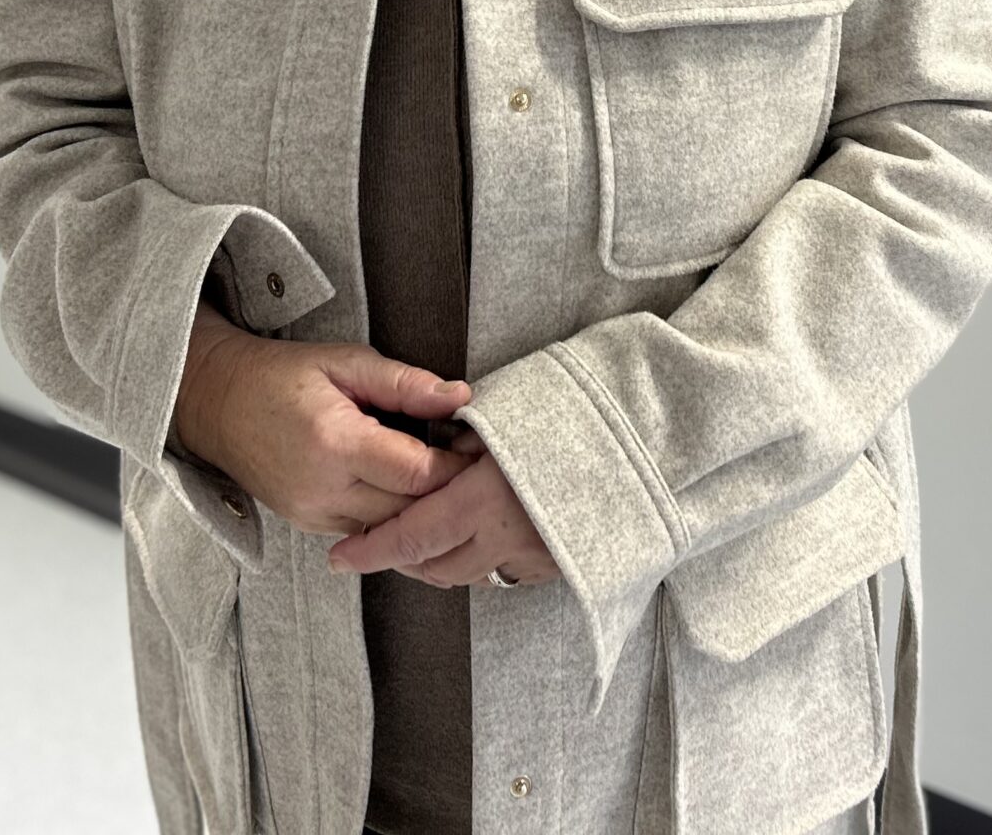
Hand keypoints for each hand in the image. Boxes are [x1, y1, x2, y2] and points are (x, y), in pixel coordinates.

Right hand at [172, 308, 480, 540]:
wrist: (218, 403)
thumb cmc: (282, 375)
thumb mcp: (345, 361)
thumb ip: (404, 383)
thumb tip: (460, 396)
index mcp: (334, 443)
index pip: (416, 473)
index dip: (457, 465)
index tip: (481, 448)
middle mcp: (323, 490)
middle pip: (410, 510)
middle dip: (450, 493)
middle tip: (483, 470)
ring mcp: (314, 516)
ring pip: (393, 532)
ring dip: (426, 512)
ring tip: (457, 487)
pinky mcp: (311, 526)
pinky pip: (370, 533)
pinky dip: (399, 519)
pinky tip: (420, 501)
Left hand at [326, 427, 563, 589]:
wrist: (653, 448)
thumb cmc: (579, 417)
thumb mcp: (511, 415)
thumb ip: (464, 439)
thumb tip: (431, 444)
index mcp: (483, 499)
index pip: (409, 536)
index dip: (369, 551)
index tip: (338, 557)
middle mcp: (504, 538)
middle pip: (432, 567)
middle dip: (399, 560)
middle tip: (376, 546)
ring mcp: (535, 558)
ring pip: (468, 576)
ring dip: (439, 564)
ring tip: (422, 542)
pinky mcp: (560, 568)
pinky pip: (506, 573)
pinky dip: (482, 561)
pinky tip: (478, 539)